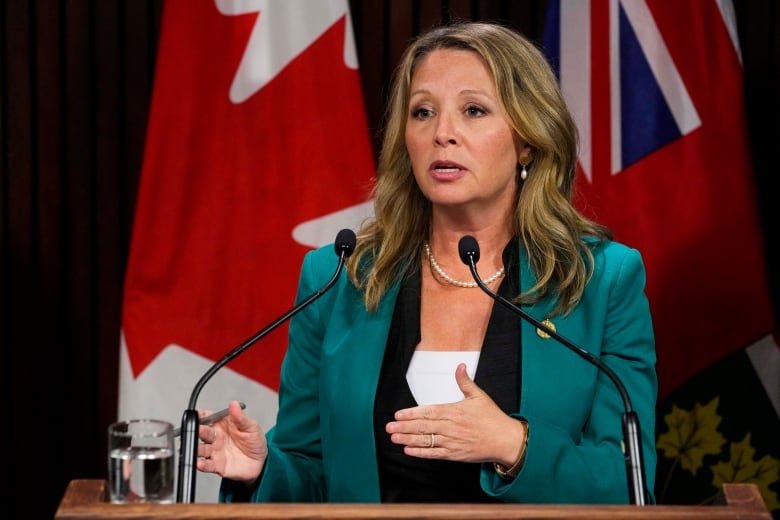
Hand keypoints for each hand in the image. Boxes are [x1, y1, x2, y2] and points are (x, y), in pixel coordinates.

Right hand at [196, 399, 267, 484]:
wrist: (260, 461)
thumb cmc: (254, 441)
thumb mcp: (251, 426)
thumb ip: (240, 417)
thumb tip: (234, 404)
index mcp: (222, 425)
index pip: (207, 417)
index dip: (200, 415)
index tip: (197, 414)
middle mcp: (215, 438)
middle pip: (202, 432)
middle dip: (197, 430)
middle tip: (197, 430)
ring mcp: (215, 451)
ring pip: (201, 449)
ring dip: (196, 448)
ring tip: (195, 448)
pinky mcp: (217, 465)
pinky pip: (207, 465)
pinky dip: (201, 464)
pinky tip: (199, 462)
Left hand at [386, 363, 525, 466]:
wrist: (504, 440)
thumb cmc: (492, 418)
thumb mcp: (479, 395)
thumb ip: (465, 381)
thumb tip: (460, 365)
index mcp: (453, 411)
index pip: (427, 412)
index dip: (411, 414)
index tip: (398, 414)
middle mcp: (450, 427)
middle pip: (422, 427)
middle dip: (404, 427)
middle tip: (389, 427)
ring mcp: (451, 441)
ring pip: (425, 440)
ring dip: (408, 439)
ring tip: (394, 437)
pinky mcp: (454, 454)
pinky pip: (434, 454)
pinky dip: (420, 453)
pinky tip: (409, 450)